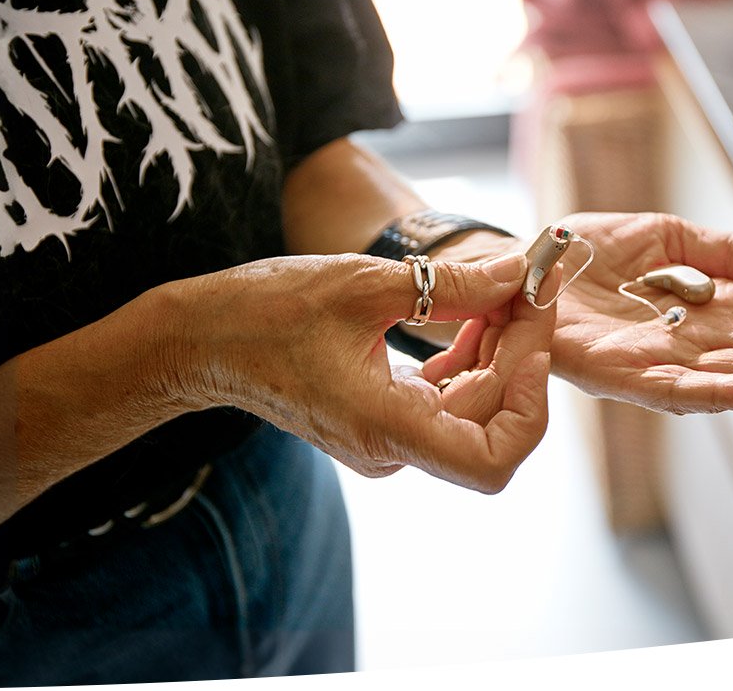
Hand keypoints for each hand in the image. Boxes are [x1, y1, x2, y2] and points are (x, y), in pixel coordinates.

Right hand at [164, 252, 552, 492]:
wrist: (201, 341)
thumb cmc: (265, 312)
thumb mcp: (364, 284)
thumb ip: (452, 286)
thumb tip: (519, 272)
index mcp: (384, 428)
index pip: (493, 460)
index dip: (529, 404)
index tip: (531, 336)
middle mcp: (389, 449)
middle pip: (490, 422)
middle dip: (520, 353)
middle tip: (531, 285)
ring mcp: (384, 440)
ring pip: (473, 410)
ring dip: (499, 352)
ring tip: (507, 289)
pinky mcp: (379, 420)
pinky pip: (445, 399)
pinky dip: (469, 357)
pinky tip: (475, 309)